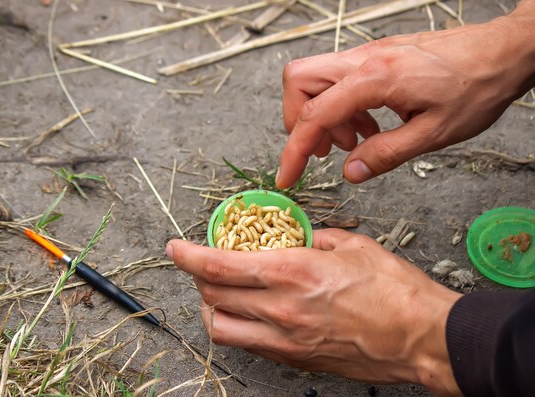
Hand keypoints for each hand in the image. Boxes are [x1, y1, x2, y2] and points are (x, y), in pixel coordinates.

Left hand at [167, 230, 461, 395]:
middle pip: (212, 297)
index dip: (189, 256)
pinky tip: (248, 314)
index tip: (175, 247)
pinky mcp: (295, 361)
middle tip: (203, 264)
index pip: (220, 265)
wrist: (422, 339)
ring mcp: (285, 340)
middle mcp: (281, 309)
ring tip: (218, 293)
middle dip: (198, 278)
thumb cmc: (395, 291)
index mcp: (294, 272)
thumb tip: (298, 237)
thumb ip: (315, 239)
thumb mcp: (353, 245)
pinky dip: (236, 327)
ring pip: (221, 329)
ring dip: (211, 308)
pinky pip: (248, 345)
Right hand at [276, 6, 534, 187]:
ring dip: (323, 115)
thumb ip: (385, 154)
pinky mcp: (376, 57)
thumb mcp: (433, 133)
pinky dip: (342, 107)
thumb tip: (350, 172)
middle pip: (299, 81)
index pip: (314, 114)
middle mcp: (364, 60)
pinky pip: (339, 80)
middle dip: (298, 120)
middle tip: (323, 151)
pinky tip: (369, 127)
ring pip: (316, 79)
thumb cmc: (477, 86)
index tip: (287, 175)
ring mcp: (368, 55)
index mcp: (375, 79)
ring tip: (355, 141)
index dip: (294, 149)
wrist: (503, 52)